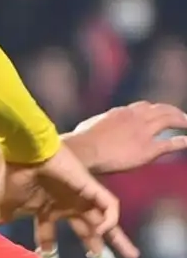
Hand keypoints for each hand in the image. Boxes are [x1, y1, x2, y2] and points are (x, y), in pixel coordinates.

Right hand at [0, 144, 128, 257]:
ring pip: (105, 221)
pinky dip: (110, 220)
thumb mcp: (4, 203)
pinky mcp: (91, 188)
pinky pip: (110, 206)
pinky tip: (102, 229)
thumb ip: (1, 215)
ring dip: (118, 239)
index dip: (48, 250)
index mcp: (45, 209)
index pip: (49, 233)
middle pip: (86, 230)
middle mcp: (65, 205)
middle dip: (95, 249)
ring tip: (131, 256)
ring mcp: (80, 197)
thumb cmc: (14, 178)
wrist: (24, 153)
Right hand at [67, 102, 186, 173]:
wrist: (84, 151)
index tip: (159, 113)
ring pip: (169, 120)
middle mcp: (135, 118)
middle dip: (173, 111)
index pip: (143, 107)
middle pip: (161, 109)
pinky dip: (182, 141)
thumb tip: (96, 126)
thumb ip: (100, 123)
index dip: (154, 110)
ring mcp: (143, 132)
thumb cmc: (80, 141)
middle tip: (182, 116)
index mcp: (121, 112)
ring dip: (181, 121)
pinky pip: (170, 143)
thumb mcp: (89, 125)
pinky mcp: (148, 149)